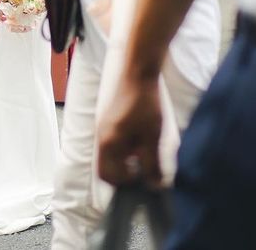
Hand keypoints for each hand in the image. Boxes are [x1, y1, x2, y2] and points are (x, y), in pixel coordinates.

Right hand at [97, 72, 162, 187]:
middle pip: (107, 166)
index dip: (125, 182)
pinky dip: (125, 147)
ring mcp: (103, 125)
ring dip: (125, 159)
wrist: (138, 71)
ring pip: (111, 154)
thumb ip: (151, 164)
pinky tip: (141, 137)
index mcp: (107, 143)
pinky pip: (113, 141)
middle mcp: (101, 135)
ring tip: (145, 150)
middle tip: (143, 167)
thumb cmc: (144, 103)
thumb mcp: (152, 137)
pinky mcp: (109, 118)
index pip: (107, 176)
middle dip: (124, 172)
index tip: (142, 176)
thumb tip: (154, 185)